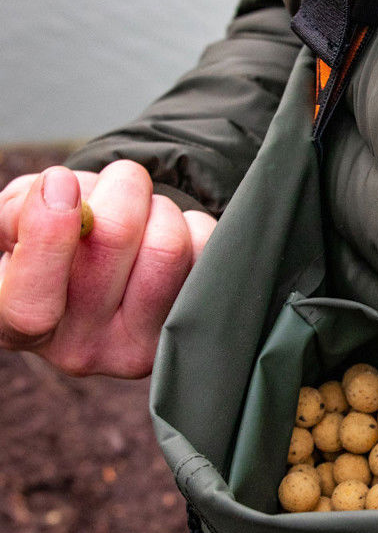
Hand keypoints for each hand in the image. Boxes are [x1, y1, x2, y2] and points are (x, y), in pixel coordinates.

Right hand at [0, 161, 215, 376]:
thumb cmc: (50, 244)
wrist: (102, 275)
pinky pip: (205, 248)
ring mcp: (143, 346)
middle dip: (119, 188)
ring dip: (157, 207)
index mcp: (18, 328)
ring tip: (142, 215)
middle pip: (116, 238)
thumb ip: (21, 215)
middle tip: (116, 186)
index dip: (48, 236)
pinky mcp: (192, 325)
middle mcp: (81, 350)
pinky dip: (191, 224)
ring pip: (168, 245)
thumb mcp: (14, 228)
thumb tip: (61, 194)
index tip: (61, 183)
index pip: (31, 304)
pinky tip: (170, 236)